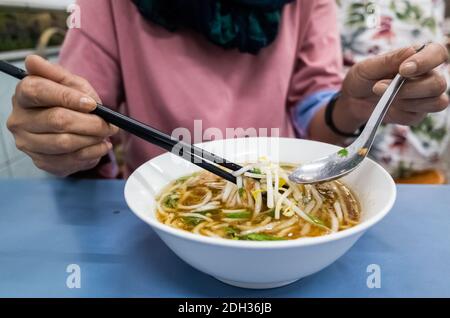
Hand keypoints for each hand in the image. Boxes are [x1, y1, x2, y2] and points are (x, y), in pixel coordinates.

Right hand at [7, 55, 118, 176]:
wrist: (68, 128)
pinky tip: (101, 146)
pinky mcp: (40, 162)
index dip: (68, 97)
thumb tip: (33, 61)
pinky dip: (92, 153)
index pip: (39, 91)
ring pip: (65, 143)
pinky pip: (70, 160)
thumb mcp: (70, 83)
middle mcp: (19, 120)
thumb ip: (59, 74)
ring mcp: (28, 143)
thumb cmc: (69, 101)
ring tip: (106, 134)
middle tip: (110, 124)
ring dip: (93, 139)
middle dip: (91, 123)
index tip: (92, 104)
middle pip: (57, 120)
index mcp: (23, 94)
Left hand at [337, 43, 448, 131]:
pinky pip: (415, 117)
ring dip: (405, 101)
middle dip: (409, 88)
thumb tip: (412, 50)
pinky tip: (386, 106)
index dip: (427, 61)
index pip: (438, 54)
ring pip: (435, 103)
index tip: (404, 70)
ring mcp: (425, 98)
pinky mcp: (416, 114)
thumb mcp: (368, 66)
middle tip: (379, 86)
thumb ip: (390, 60)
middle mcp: (427, 76)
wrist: (352, 100)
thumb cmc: (363, 78)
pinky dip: (398, 112)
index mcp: (419, 57)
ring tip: (381, 95)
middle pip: (438, 84)